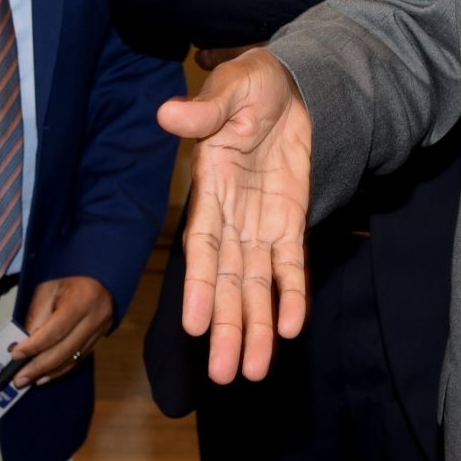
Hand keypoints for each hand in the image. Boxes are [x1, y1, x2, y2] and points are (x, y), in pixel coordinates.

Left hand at [10, 276, 114, 385]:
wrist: (100, 278)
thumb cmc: (70, 279)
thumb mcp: (49, 289)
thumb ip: (37, 316)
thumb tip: (24, 345)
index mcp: (81, 300)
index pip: (56, 330)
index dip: (34, 346)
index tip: (16, 356)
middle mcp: (95, 318)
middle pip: (65, 350)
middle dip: (39, 367)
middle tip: (19, 379)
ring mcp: (100, 331)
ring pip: (72, 358)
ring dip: (49, 372)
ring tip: (29, 380)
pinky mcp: (99, 340)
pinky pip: (78, 359)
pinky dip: (60, 369)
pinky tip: (45, 376)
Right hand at [156, 47, 311, 384]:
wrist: (292, 85)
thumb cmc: (251, 85)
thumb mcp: (229, 91)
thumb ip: (203, 111)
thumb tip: (167, 114)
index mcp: (209, 189)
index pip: (202, 245)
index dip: (197, 284)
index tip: (191, 324)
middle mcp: (231, 216)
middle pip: (226, 281)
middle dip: (225, 326)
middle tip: (224, 375)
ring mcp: (261, 223)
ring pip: (255, 285)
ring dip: (254, 326)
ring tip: (253, 370)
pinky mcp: (290, 221)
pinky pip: (291, 265)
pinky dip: (292, 295)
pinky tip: (292, 327)